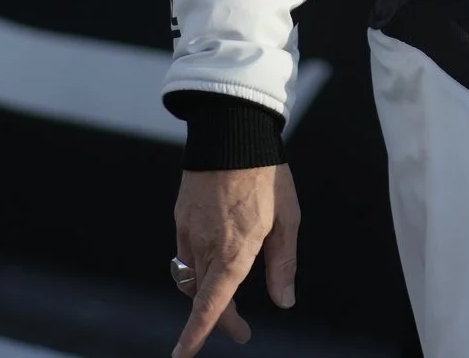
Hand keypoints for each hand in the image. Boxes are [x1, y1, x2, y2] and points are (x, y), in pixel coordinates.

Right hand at [171, 164, 299, 356]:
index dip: (197, 335)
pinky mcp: (181, 218)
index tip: (183, 355)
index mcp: (234, 252)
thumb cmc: (265, 173)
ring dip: (207, 293)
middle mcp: (206, 247)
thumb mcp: (288, 219)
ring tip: (228, 296)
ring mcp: (188, 232)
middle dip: (218, 319)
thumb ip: (283, 264)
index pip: (211, 306)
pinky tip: (215, 258)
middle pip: (203, 298)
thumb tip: (284, 300)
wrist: (232, 132)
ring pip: (191, 278)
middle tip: (240, 328)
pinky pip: (184, 254)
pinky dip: (198, 267)